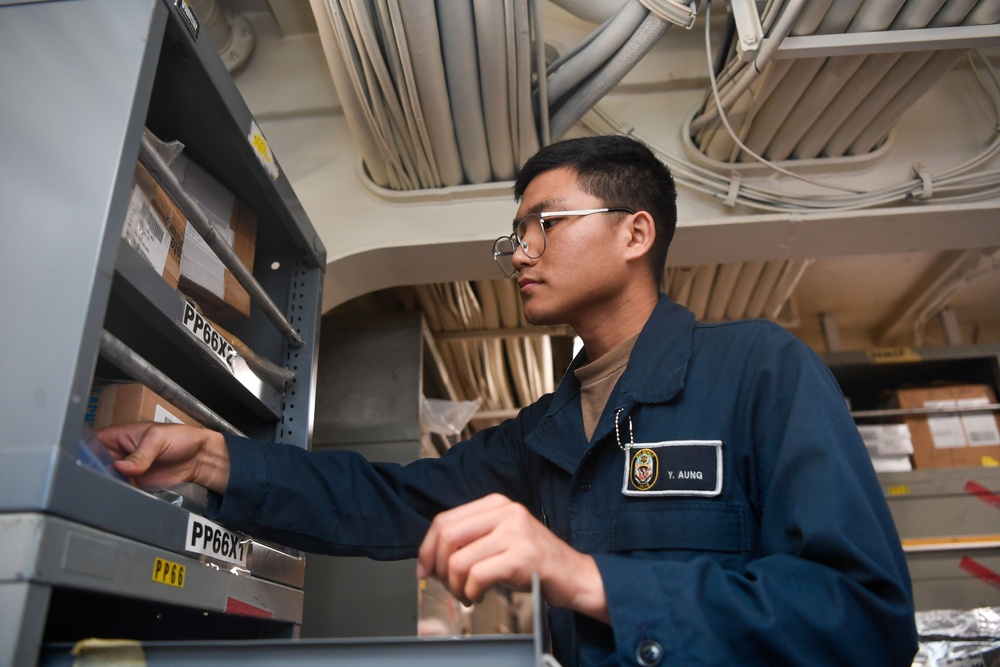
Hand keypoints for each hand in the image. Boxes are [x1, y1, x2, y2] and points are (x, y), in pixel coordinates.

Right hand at [93, 422, 230, 493]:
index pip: (93, 441)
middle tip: (92, 478)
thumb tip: (122, 467)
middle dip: (92, 470)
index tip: (80, 460)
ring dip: (104, 483)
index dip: (83, 450)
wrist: (199, 459)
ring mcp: (125, 469)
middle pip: (95, 463)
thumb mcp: (159, 439)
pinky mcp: (133, 483)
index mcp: (120, 435)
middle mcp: (119, 453)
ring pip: (105, 478)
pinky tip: (116, 494)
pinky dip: (117, 492)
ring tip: (104, 487)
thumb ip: (141, 454)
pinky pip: (119, 489)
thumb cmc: (182, 438)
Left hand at [416, 494, 609, 623]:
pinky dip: (471, 592)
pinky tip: (479, 596)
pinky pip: (477, 575)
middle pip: (447, 536)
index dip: (427, 547)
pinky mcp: (523, 556)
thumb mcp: (500, 539)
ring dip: (456, 585)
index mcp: (496, 503)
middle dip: (437, 567)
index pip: (445, 520)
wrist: (575, 576)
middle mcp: (505, 511)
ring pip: (459, 559)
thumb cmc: (535, 562)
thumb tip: (429, 558)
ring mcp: (515, 532)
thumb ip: (470, 539)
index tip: (425, 568)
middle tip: (446, 585)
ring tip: (467, 593)